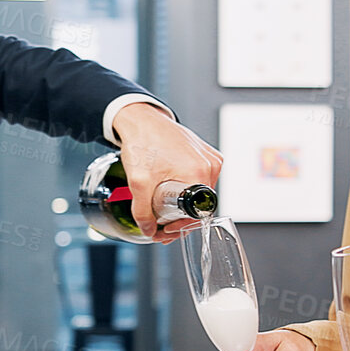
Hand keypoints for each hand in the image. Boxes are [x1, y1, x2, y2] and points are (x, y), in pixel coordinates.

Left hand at [110, 103, 222, 241]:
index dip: (180, 226)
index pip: (197, 214)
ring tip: (164, 212)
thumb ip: (142, 211)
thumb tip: (149, 230)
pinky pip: (199, 178)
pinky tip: (172, 194)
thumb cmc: (143, 142)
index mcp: (200, 173)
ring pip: (199, 193)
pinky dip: (186, 189)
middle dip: (180, 219)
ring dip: (183, 205)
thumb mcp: (139, 182)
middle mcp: (210, 165)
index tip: (166, 231)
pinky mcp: (204, 153)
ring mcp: (209, 158)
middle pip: (200, 205)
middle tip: (161, 226)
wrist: (141, 120)